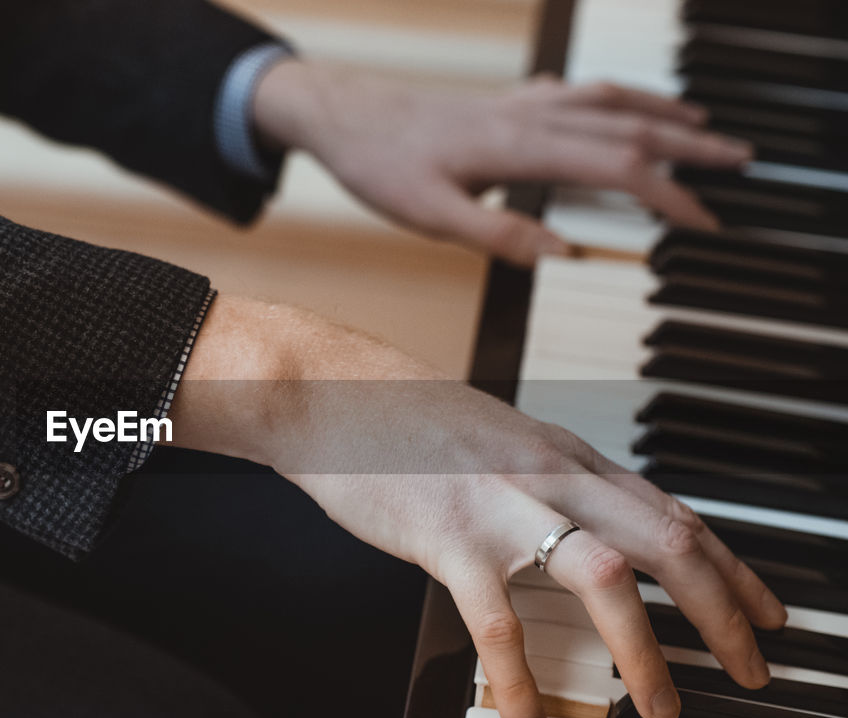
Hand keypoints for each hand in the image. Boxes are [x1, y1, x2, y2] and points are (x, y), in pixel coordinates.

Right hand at [170, 295, 787, 717]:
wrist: (329, 391)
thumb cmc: (403, 417)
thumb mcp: (497, 437)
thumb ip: (546, 477)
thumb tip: (583, 523)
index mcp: (565, 454)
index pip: (674, 511)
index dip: (732, 567)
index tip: (766, 611)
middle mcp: (551, 475)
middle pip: (669, 541)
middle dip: (724, 612)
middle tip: (751, 670)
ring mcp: (501, 504)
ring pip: (604, 577)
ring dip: (646, 648)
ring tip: (660, 706)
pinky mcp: (447, 538)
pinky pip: (495, 621)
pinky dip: (515, 677)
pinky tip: (521, 714)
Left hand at [253, 61, 753, 265]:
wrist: (344, 115)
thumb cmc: (382, 166)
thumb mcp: (430, 214)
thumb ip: (500, 234)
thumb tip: (567, 256)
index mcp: (521, 146)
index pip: (618, 168)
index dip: (668, 194)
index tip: (703, 222)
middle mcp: (530, 116)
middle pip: (631, 125)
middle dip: (691, 146)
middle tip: (741, 162)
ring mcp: (520, 103)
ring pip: (610, 101)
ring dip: (661, 112)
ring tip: (703, 127)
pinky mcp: (505, 102)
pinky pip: (578, 93)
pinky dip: (615, 99)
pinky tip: (620, 107)